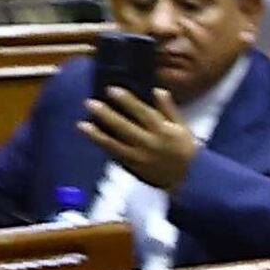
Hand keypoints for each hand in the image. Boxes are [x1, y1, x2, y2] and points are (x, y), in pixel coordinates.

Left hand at [81, 85, 204, 190]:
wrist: (189, 179)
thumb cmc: (185, 150)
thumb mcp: (181, 127)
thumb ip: (169, 109)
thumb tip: (158, 90)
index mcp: (163, 130)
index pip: (142, 112)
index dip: (127, 101)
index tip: (112, 90)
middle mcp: (149, 143)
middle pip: (125, 127)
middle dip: (107, 115)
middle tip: (90, 103)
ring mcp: (140, 157)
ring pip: (116, 144)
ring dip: (97, 134)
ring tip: (81, 125)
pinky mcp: (134, 167)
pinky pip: (116, 155)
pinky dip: (103, 146)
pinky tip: (92, 138)